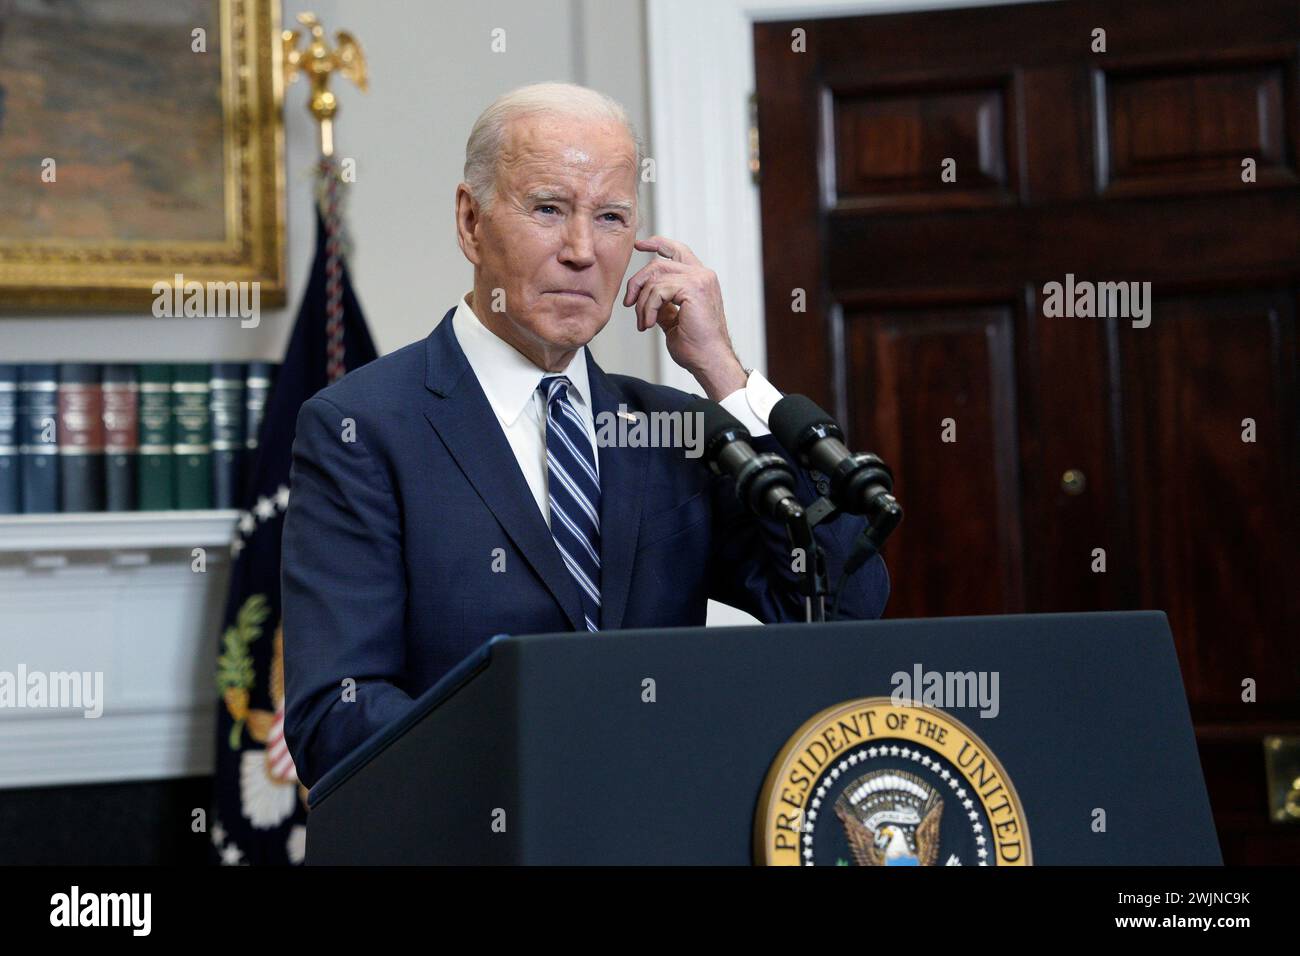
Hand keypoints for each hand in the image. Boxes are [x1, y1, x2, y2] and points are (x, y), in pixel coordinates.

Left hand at [623, 235, 746, 399]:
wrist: (709, 360)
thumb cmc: (696, 347)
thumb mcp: (673, 319)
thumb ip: (663, 304)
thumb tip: (645, 297)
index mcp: (701, 280)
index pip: (678, 251)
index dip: (657, 244)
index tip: (639, 245)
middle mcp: (702, 275)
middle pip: (659, 262)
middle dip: (638, 282)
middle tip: (629, 303)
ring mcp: (700, 279)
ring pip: (656, 276)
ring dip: (642, 302)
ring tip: (643, 322)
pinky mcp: (693, 288)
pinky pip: (658, 290)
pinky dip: (647, 308)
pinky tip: (648, 324)